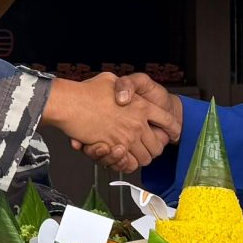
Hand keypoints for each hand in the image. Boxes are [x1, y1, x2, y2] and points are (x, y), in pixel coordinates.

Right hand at [45, 72, 180, 170]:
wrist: (68, 103)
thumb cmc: (87, 90)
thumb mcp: (110, 80)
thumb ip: (123, 85)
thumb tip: (125, 92)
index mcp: (142, 105)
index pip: (167, 120)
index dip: (173, 128)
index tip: (174, 132)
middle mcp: (137, 123)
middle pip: (158, 144)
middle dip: (157, 146)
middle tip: (152, 145)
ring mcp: (126, 138)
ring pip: (146, 156)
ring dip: (143, 156)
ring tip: (139, 153)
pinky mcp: (113, 149)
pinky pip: (129, 163)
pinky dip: (129, 163)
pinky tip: (126, 157)